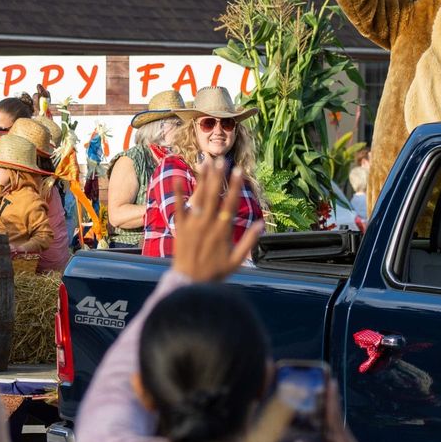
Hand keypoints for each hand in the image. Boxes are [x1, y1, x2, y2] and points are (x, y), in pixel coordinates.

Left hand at [171, 158, 262, 282]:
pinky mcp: (180, 228)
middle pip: (214, 196)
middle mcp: (207, 224)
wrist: (188, 283)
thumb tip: (262, 224)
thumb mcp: (237, 260)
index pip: (230, 204)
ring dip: (202, 179)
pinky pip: (178, 207)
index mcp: (222, 231)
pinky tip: (179, 177)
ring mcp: (192, 225)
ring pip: (198, 197)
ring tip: (204, 161)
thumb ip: (249, 241)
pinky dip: (179, 193)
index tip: (238, 171)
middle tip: (221, 159)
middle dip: (218, 176)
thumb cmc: (214, 273)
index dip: (235, 186)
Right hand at [295, 380, 361, 441]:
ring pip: (332, 431)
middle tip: (323, 388)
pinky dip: (322, 433)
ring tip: (315, 405)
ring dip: (323, 420)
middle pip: (335, 421)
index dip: (332, 399)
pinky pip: (330, 441)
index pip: (336, 417)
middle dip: (328, 405)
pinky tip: (313, 430)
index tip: (332, 382)